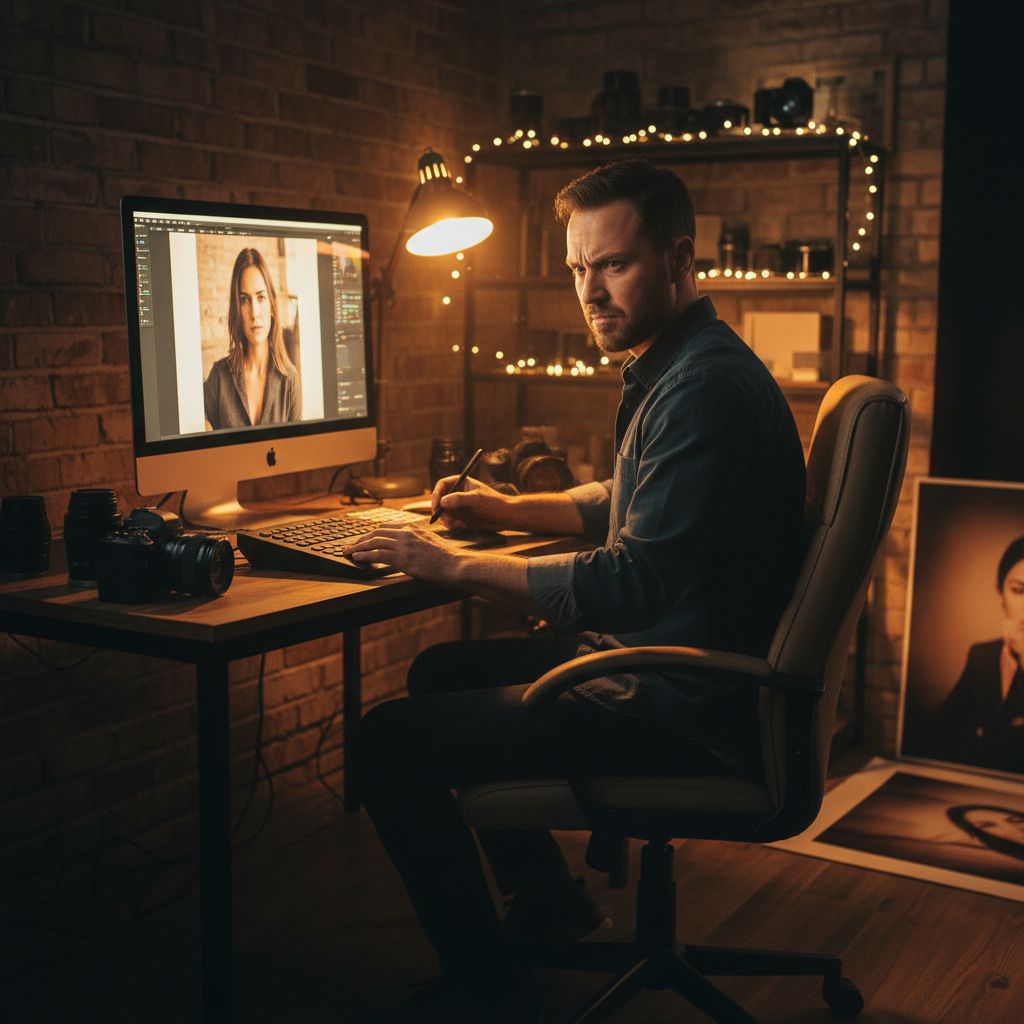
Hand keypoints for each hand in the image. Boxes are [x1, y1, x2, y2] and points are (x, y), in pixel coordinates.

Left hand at [343, 524, 463, 583]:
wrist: (456, 565)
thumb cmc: (448, 558)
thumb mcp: (433, 543)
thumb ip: (420, 541)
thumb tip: (413, 548)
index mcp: (414, 528)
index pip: (387, 527)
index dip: (373, 533)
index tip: (366, 539)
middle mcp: (407, 533)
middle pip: (377, 532)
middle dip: (362, 539)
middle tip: (352, 545)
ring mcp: (404, 544)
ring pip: (374, 542)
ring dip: (358, 547)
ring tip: (348, 552)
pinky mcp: (403, 558)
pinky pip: (377, 554)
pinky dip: (364, 555)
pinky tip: (357, 558)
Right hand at [431, 474, 510, 530]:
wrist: (505, 517)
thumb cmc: (493, 503)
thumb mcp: (476, 499)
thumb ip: (458, 499)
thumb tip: (442, 502)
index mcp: (461, 483)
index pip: (442, 485)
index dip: (436, 494)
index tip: (436, 505)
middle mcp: (457, 493)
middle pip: (439, 500)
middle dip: (440, 510)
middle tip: (443, 518)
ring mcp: (458, 506)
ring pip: (444, 513)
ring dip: (447, 519)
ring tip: (459, 523)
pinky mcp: (461, 517)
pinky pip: (450, 522)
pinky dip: (454, 525)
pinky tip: (465, 526)